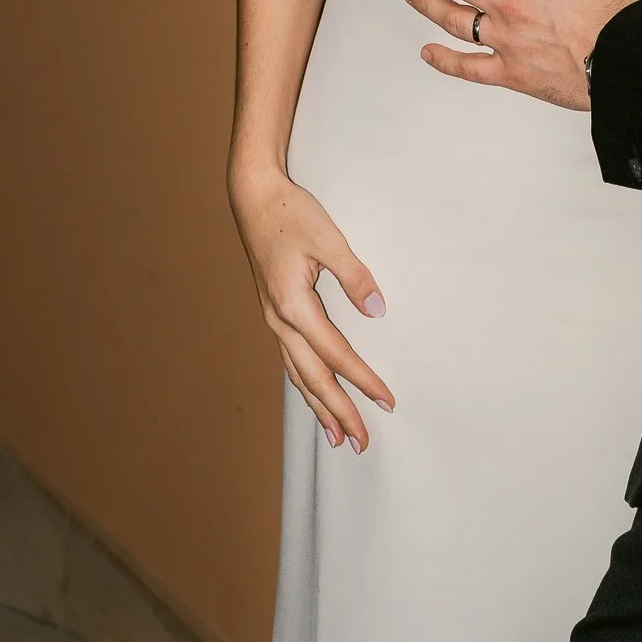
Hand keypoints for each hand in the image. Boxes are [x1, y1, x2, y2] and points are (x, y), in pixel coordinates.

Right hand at [229, 165, 393, 450]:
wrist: (254, 198)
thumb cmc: (292, 214)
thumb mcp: (329, 240)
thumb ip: (354, 277)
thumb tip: (379, 312)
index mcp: (293, 306)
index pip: (335, 355)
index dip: (363, 380)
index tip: (387, 401)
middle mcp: (279, 321)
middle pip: (312, 378)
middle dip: (339, 412)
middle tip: (362, 443)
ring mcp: (273, 319)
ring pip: (298, 374)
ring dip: (319, 406)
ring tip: (336, 437)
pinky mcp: (275, 312)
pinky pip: (291, 359)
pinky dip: (305, 383)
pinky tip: (314, 395)